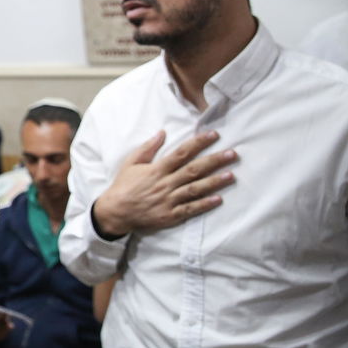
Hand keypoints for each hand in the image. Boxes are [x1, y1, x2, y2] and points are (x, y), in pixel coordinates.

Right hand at [92, 131, 237, 237]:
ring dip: (214, 182)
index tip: (213, 135)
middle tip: (232, 154)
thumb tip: (162, 132)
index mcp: (157, 169)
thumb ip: (148, 148)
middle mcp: (165, 183)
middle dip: (214, 161)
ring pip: (195, 189)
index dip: (198, 143)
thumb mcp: (131, 163)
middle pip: (193, 170)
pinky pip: (190, 209)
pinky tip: (218, 199)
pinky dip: (204, 204)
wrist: (115, 212)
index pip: (181, 153)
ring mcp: (169, 200)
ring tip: (231, 175)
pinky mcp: (170, 215)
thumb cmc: (123, 185)